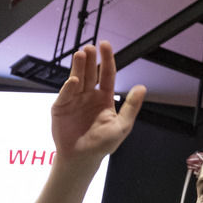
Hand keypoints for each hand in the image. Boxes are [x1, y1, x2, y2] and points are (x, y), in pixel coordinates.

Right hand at [49, 41, 145, 165]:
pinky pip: (65, 94)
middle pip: (90, 73)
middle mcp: (88, 95)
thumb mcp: (122, 125)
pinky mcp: (61, 107)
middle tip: (90, 47)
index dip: (107, 59)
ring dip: (78, 66)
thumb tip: (142, 88)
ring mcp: (74, 99)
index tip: (105, 44)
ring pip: (76, 78)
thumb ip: (131, 106)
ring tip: (80, 54)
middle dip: (90, 59)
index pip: (106, 74)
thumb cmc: (103, 143)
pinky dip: (69, 87)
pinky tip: (74, 80)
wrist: (82, 157)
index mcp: (104, 97)